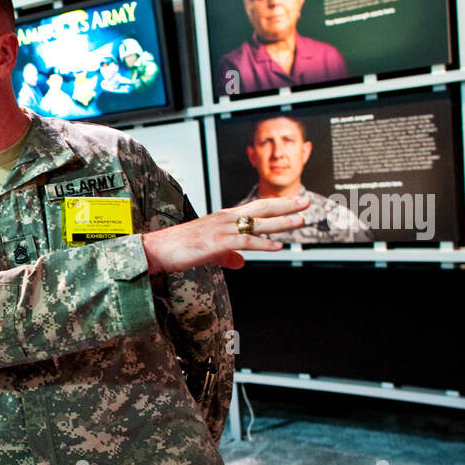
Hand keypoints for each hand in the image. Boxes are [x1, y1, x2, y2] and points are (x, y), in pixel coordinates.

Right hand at [141, 197, 307, 272]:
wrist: (157, 249)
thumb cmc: (179, 248)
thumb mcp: (209, 251)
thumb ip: (228, 256)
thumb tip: (242, 263)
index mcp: (224, 217)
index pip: (256, 207)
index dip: (277, 205)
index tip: (295, 202)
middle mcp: (226, 218)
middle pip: (262, 208)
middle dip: (286, 205)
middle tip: (306, 201)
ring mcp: (222, 229)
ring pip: (258, 223)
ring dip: (281, 223)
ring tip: (301, 222)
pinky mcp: (217, 242)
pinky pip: (245, 241)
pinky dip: (264, 243)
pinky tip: (278, 246)